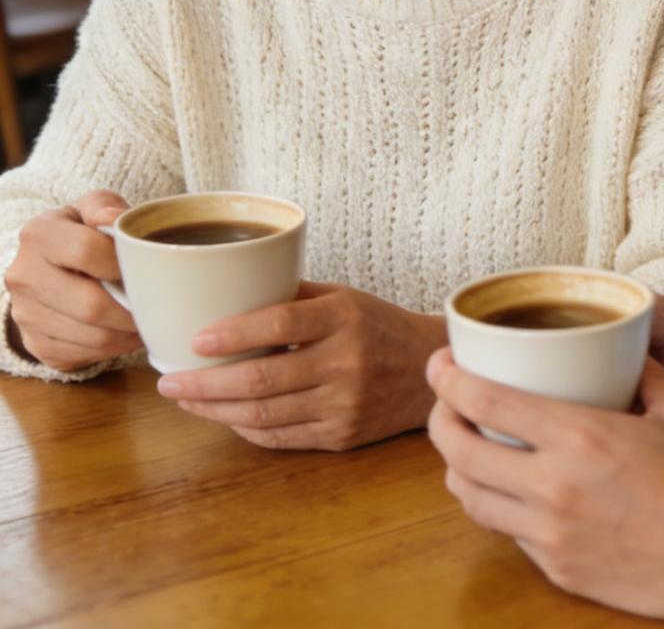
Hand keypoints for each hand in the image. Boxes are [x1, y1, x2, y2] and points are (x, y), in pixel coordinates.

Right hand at [4, 191, 142, 371]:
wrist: (46, 266)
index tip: (146, 268)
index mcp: (38, 235)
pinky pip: (83, 354)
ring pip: (91, 336)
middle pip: (91, 304)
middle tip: (159, 306)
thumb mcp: (90, 207)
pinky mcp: (35, 344)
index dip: (124, 263)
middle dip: (132, 310)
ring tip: (150, 321)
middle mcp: (25, 276)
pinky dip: (114, 349)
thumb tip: (116, 218)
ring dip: (128, 334)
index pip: (87, 251)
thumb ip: (105, 206)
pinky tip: (128, 334)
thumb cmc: (79, 231)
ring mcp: (26, 314)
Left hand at [156, 281, 445, 451]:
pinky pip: (281, 438)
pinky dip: (245, 429)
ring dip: (216, 410)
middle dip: (206, 383)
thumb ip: (294, 298)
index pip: (280, 324)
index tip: (196, 340)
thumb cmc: (378, 326)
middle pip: (263, 378)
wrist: (426, 371)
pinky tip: (223, 416)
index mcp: (344, 318)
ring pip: (264, 415)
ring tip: (185, 401)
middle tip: (168, 381)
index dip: (234, 334)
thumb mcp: (345, 298)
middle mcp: (344, 362)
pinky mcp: (341, 437)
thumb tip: (230, 295)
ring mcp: (343, 404)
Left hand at [427, 349, 663, 623]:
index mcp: (580, 437)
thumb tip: (626, 353)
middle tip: (445, 404)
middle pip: (459, 454)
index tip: (439, 363)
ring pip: (472, 502)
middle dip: (440, 422)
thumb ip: (643, 375)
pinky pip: (511, 535)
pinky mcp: (563, 573)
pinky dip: (500, 507)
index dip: (448, 380)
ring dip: (458, 470)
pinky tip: (515, 490)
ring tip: (468, 448)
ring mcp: (554, 537)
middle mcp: (555, 489)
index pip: (484, 403)